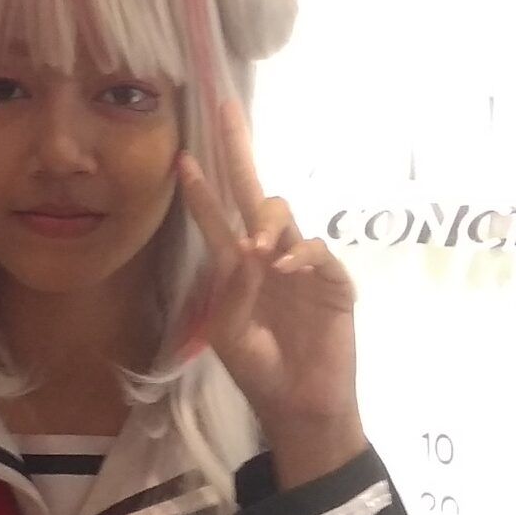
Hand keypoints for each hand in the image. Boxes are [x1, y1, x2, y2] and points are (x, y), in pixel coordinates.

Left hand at [179, 100, 366, 487]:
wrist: (299, 405)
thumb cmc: (260, 370)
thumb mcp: (231, 333)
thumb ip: (234, 290)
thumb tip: (251, 248)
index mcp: (238, 268)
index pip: (217, 218)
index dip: (201, 189)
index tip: (182, 157)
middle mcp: (269, 255)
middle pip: (253, 192)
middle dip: (237, 150)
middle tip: (224, 109)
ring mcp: (302, 265)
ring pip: (284, 215)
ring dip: (267, 222)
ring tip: (258, 250)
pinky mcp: (332, 282)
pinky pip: (316, 250)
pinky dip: (300, 253)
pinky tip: (284, 267)